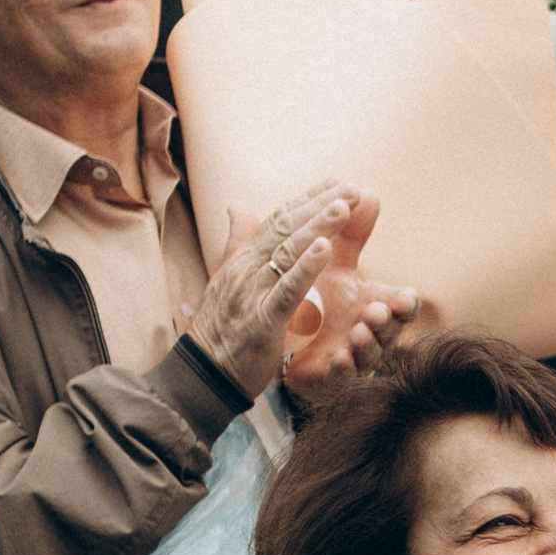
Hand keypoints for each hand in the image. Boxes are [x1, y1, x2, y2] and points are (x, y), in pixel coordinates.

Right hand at [187, 185, 362, 395]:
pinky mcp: (262, 320)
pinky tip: (325, 250)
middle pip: (286, 228)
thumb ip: (238, 241)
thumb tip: (237, 204)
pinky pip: (287, 289)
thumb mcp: (229, 279)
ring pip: (288, 251)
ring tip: (344, 206)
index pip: (278, 220)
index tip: (335, 182)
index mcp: (243, 259)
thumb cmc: (222, 328)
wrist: (204, 372)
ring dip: (318, 226)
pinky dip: (306, 267)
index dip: (308, 199)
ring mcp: (253, 292)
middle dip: (320, 205)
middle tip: (350, 188)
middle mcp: (247, 268)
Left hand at [278, 191, 420, 393]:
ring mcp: (351, 357)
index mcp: (371, 304)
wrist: (279, 341)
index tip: (406, 296)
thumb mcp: (332, 262)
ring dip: (368, 344)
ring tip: (360, 331)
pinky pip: (341, 376)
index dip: (405, 304)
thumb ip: (351, 231)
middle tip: (377, 310)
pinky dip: (343, 367)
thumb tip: (368, 191)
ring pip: (369, 355)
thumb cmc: (315, 299)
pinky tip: (339, 357)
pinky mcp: (330, 378)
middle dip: (387, 321)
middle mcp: (367, 332)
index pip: (399, 306)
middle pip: (389, 331)